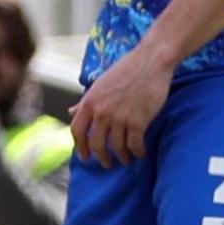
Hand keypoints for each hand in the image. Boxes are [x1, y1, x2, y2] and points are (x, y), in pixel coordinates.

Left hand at [69, 45, 173, 167]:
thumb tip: (71, 112)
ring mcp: (120, 118)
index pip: (77, 131)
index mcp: (90, 102)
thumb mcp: (101, 83)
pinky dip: (137, 151)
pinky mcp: (138, 121)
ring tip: (126, 160)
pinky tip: (141, 153)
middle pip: (97, 144)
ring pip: (117, 147)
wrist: (152, 60)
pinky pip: (135, 144)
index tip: (85, 156)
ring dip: (122, 157)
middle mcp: (102, 112)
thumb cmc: (127, 68)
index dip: (80, 146)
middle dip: (102, 157)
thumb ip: (86, 101)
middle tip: (107, 163)